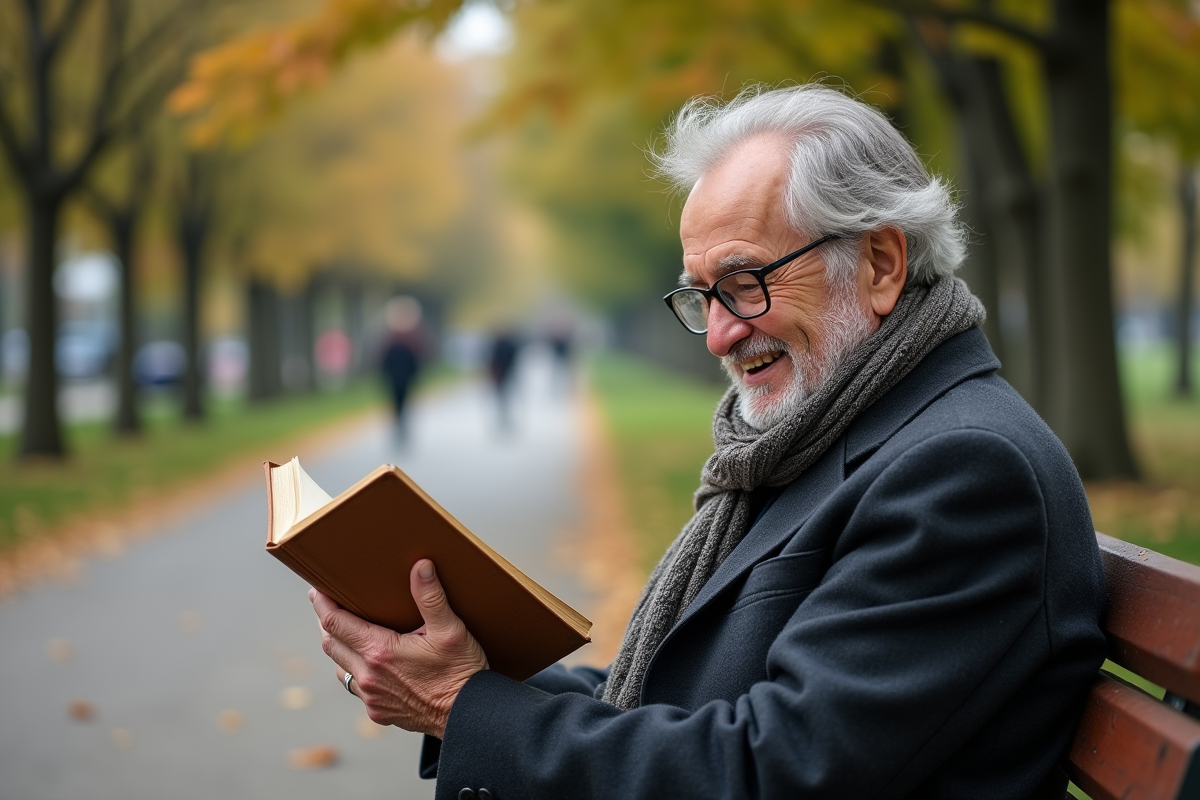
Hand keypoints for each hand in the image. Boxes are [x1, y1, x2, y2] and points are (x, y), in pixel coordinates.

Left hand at [310, 559, 488, 737]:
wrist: (469, 715)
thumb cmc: (461, 672)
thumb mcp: (450, 630)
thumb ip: (431, 596)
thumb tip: (421, 566)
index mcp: (380, 652)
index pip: (336, 623)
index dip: (323, 604)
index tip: (316, 591)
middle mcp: (369, 677)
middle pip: (331, 644)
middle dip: (327, 623)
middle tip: (327, 605)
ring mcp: (372, 697)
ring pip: (341, 668)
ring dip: (340, 649)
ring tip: (346, 633)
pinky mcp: (379, 712)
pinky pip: (356, 688)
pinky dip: (355, 671)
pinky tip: (368, 664)